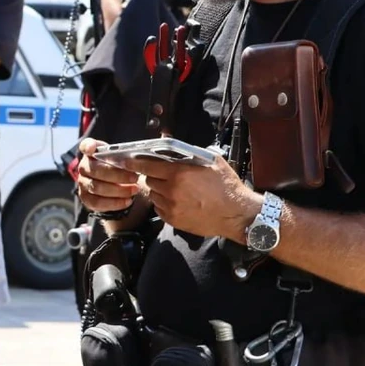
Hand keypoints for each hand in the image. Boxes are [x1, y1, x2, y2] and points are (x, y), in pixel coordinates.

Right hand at [75, 138, 140, 213]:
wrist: (116, 184)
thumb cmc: (119, 167)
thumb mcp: (121, 158)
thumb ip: (123, 155)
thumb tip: (136, 158)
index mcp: (91, 152)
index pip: (85, 146)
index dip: (87, 146)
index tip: (91, 148)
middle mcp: (84, 167)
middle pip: (97, 170)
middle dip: (118, 175)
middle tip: (135, 178)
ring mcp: (83, 183)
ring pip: (97, 188)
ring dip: (119, 190)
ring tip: (134, 190)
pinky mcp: (86, 198)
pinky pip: (98, 202)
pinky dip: (114, 203)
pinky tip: (127, 201)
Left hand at [118, 153, 261, 240]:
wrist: (236, 214)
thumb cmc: (226, 185)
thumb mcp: (211, 160)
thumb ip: (190, 152)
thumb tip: (172, 145)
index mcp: (179, 173)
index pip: (146, 165)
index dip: (136, 162)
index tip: (128, 161)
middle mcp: (171, 190)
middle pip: (149, 180)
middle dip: (154, 175)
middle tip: (165, 175)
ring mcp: (171, 207)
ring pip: (153, 195)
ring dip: (159, 190)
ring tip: (174, 189)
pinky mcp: (173, 220)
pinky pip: (159, 208)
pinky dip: (164, 204)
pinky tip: (178, 201)